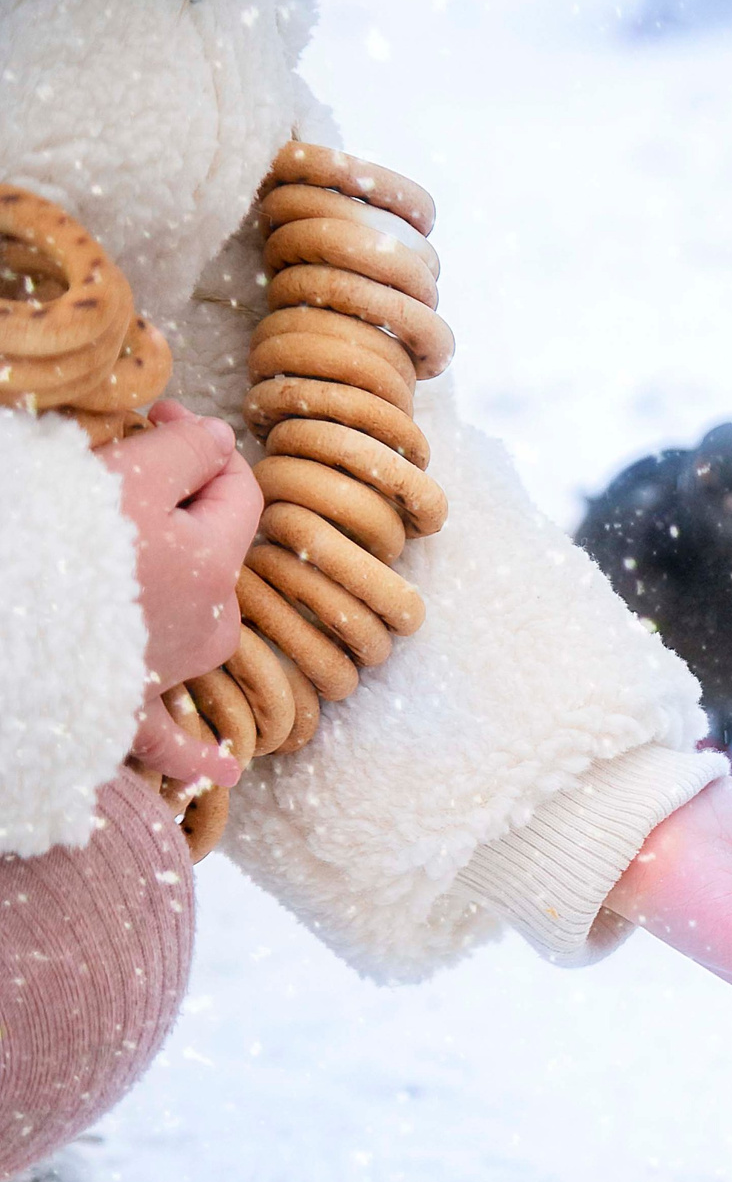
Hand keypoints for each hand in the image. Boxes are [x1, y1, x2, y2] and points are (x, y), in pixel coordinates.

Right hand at [97, 402, 261, 788]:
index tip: (154, 413)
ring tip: (120, 555)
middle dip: (180, 506)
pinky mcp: (123, 708)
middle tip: (121, 470)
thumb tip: (215, 438)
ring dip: (175, 587)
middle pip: (213, 547)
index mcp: (212, 559)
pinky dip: (191, 751)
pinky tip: (224, 768)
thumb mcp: (118, 475)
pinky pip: (166, 736)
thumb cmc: (47, 543)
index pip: (234, 485)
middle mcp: (207, 620)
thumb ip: (180, 451)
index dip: (200, 440)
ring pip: (195, 620)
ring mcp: (168, 668)